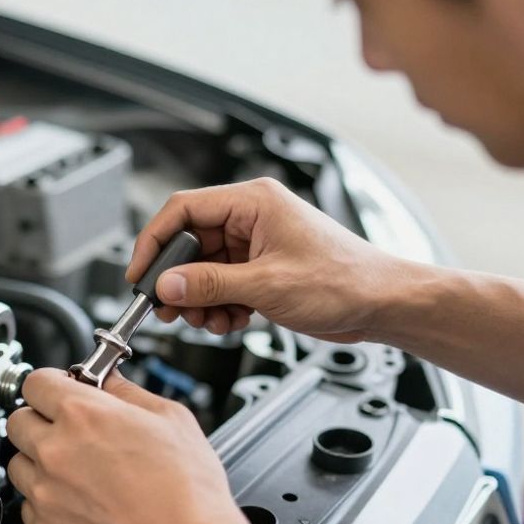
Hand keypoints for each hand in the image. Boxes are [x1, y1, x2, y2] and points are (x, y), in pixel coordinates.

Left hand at [7, 368, 255, 523]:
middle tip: (69, 431)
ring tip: (76, 472)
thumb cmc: (187, 489)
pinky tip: (78, 503)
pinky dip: (46, 502)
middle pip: (18, 421)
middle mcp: (54, 450)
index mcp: (81, 414)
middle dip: (40, 420)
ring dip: (39, 462)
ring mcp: (45, 492)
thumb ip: (128, 393)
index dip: (51, 385)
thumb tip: (109, 382)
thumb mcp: (170, 418)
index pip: (35, 382)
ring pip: (18, 464)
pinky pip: (28, 506)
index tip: (62, 392)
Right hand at [127, 177, 406, 341]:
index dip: (154, 241)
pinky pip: (222, 284)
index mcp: (253, 202)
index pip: (183, 210)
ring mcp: (256, 244)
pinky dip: (218, 306)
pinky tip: (230, 321)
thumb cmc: (345, 280)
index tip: (140, 274)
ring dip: (199, 299)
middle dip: (178, 280)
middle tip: (169, 309)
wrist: (382, 304)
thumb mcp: (267, 285)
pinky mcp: (262, 269)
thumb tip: (167, 285)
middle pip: (190, 243)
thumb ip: (210, 284)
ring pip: (203, 269)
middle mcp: (252, 217)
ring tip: (207, 320)